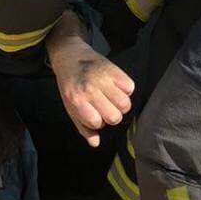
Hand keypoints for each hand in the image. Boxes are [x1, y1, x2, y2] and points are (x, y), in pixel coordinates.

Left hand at [46, 11, 133, 146]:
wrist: (70, 56)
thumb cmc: (70, 85)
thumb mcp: (70, 107)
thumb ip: (82, 127)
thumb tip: (95, 143)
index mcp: (77, 99)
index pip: (97, 123)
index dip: (97, 121)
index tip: (93, 114)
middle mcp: (90, 89)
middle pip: (115, 117)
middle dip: (111, 116)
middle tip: (104, 107)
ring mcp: (104, 78)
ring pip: (126, 104)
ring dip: (121, 105)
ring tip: (111, 98)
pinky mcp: (115, 69)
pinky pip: (131, 88)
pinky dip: (126, 90)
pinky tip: (115, 87)